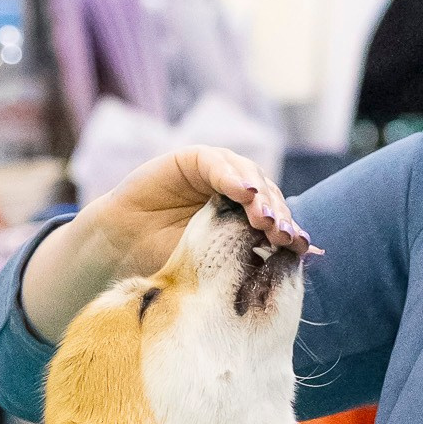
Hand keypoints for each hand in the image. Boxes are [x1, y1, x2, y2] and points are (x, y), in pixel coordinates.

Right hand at [85, 142, 312, 278]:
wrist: (121, 252)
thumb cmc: (166, 262)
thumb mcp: (215, 264)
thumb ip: (250, 256)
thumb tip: (301, 257)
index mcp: (244, 219)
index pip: (275, 219)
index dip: (289, 230)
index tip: (300, 247)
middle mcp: (234, 194)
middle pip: (268, 196)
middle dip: (278, 215)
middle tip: (283, 234)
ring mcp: (215, 174)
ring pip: (249, 175)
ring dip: (260, 196)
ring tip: (265, 217)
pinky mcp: (193, 159)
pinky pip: (216, 162)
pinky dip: (230, 175)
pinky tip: (243, 192)